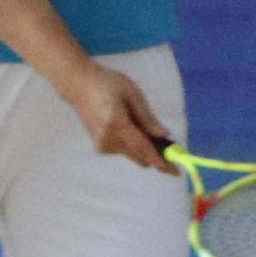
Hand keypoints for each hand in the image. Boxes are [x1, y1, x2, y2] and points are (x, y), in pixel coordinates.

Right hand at [58, 63, 178, 169]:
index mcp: (117, 124)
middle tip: (167, 143)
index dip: (162, 162)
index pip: (144, 149)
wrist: (78, 85)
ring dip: (144, 148)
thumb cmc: (107, 83)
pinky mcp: (100, 146)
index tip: (177, 172)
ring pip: (133, 155)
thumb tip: (165, 137)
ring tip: (140, 125)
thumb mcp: (133, 95)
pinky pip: (125, 151)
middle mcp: (108, 139)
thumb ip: (148, 118)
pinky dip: (133, 145)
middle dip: (156, 154)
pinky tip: (128, 127)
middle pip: (140, 157)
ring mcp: (102, 144)